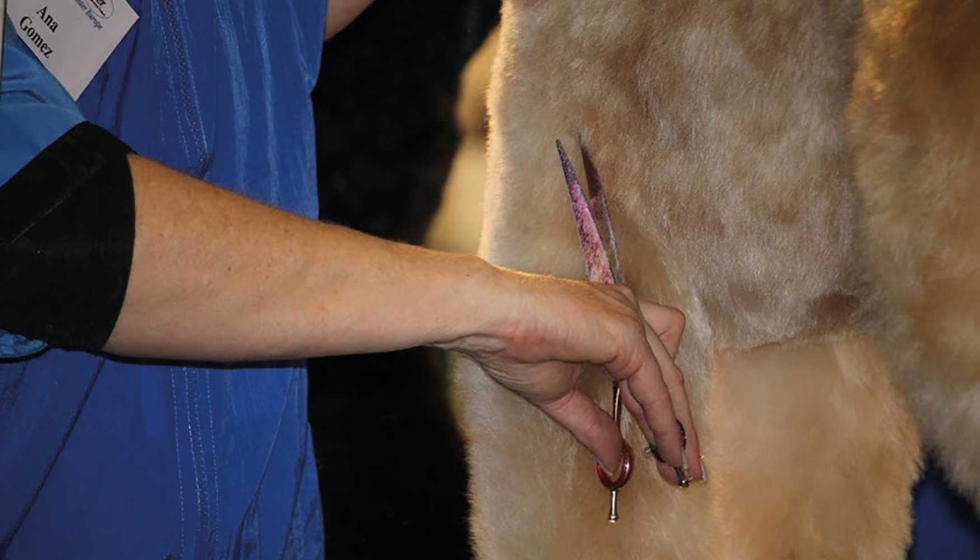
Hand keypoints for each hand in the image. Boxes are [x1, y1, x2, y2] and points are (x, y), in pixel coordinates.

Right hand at [445, 269, 703, 485]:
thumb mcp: (560, 395)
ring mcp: (630, 319)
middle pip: (670, 376)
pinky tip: (664, 446)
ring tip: (683, 467)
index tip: (667, 452)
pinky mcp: (627, 333)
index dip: (661, 414)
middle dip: (680, 427)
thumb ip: (593, 424)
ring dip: (678, 427)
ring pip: (670, 381)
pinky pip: (654, 386)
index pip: (650, 370)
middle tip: (687, 469)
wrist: (490, 319)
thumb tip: (614, 460)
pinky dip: (663, 420)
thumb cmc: (512, 344)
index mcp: (612, 320)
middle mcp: (628, 312)